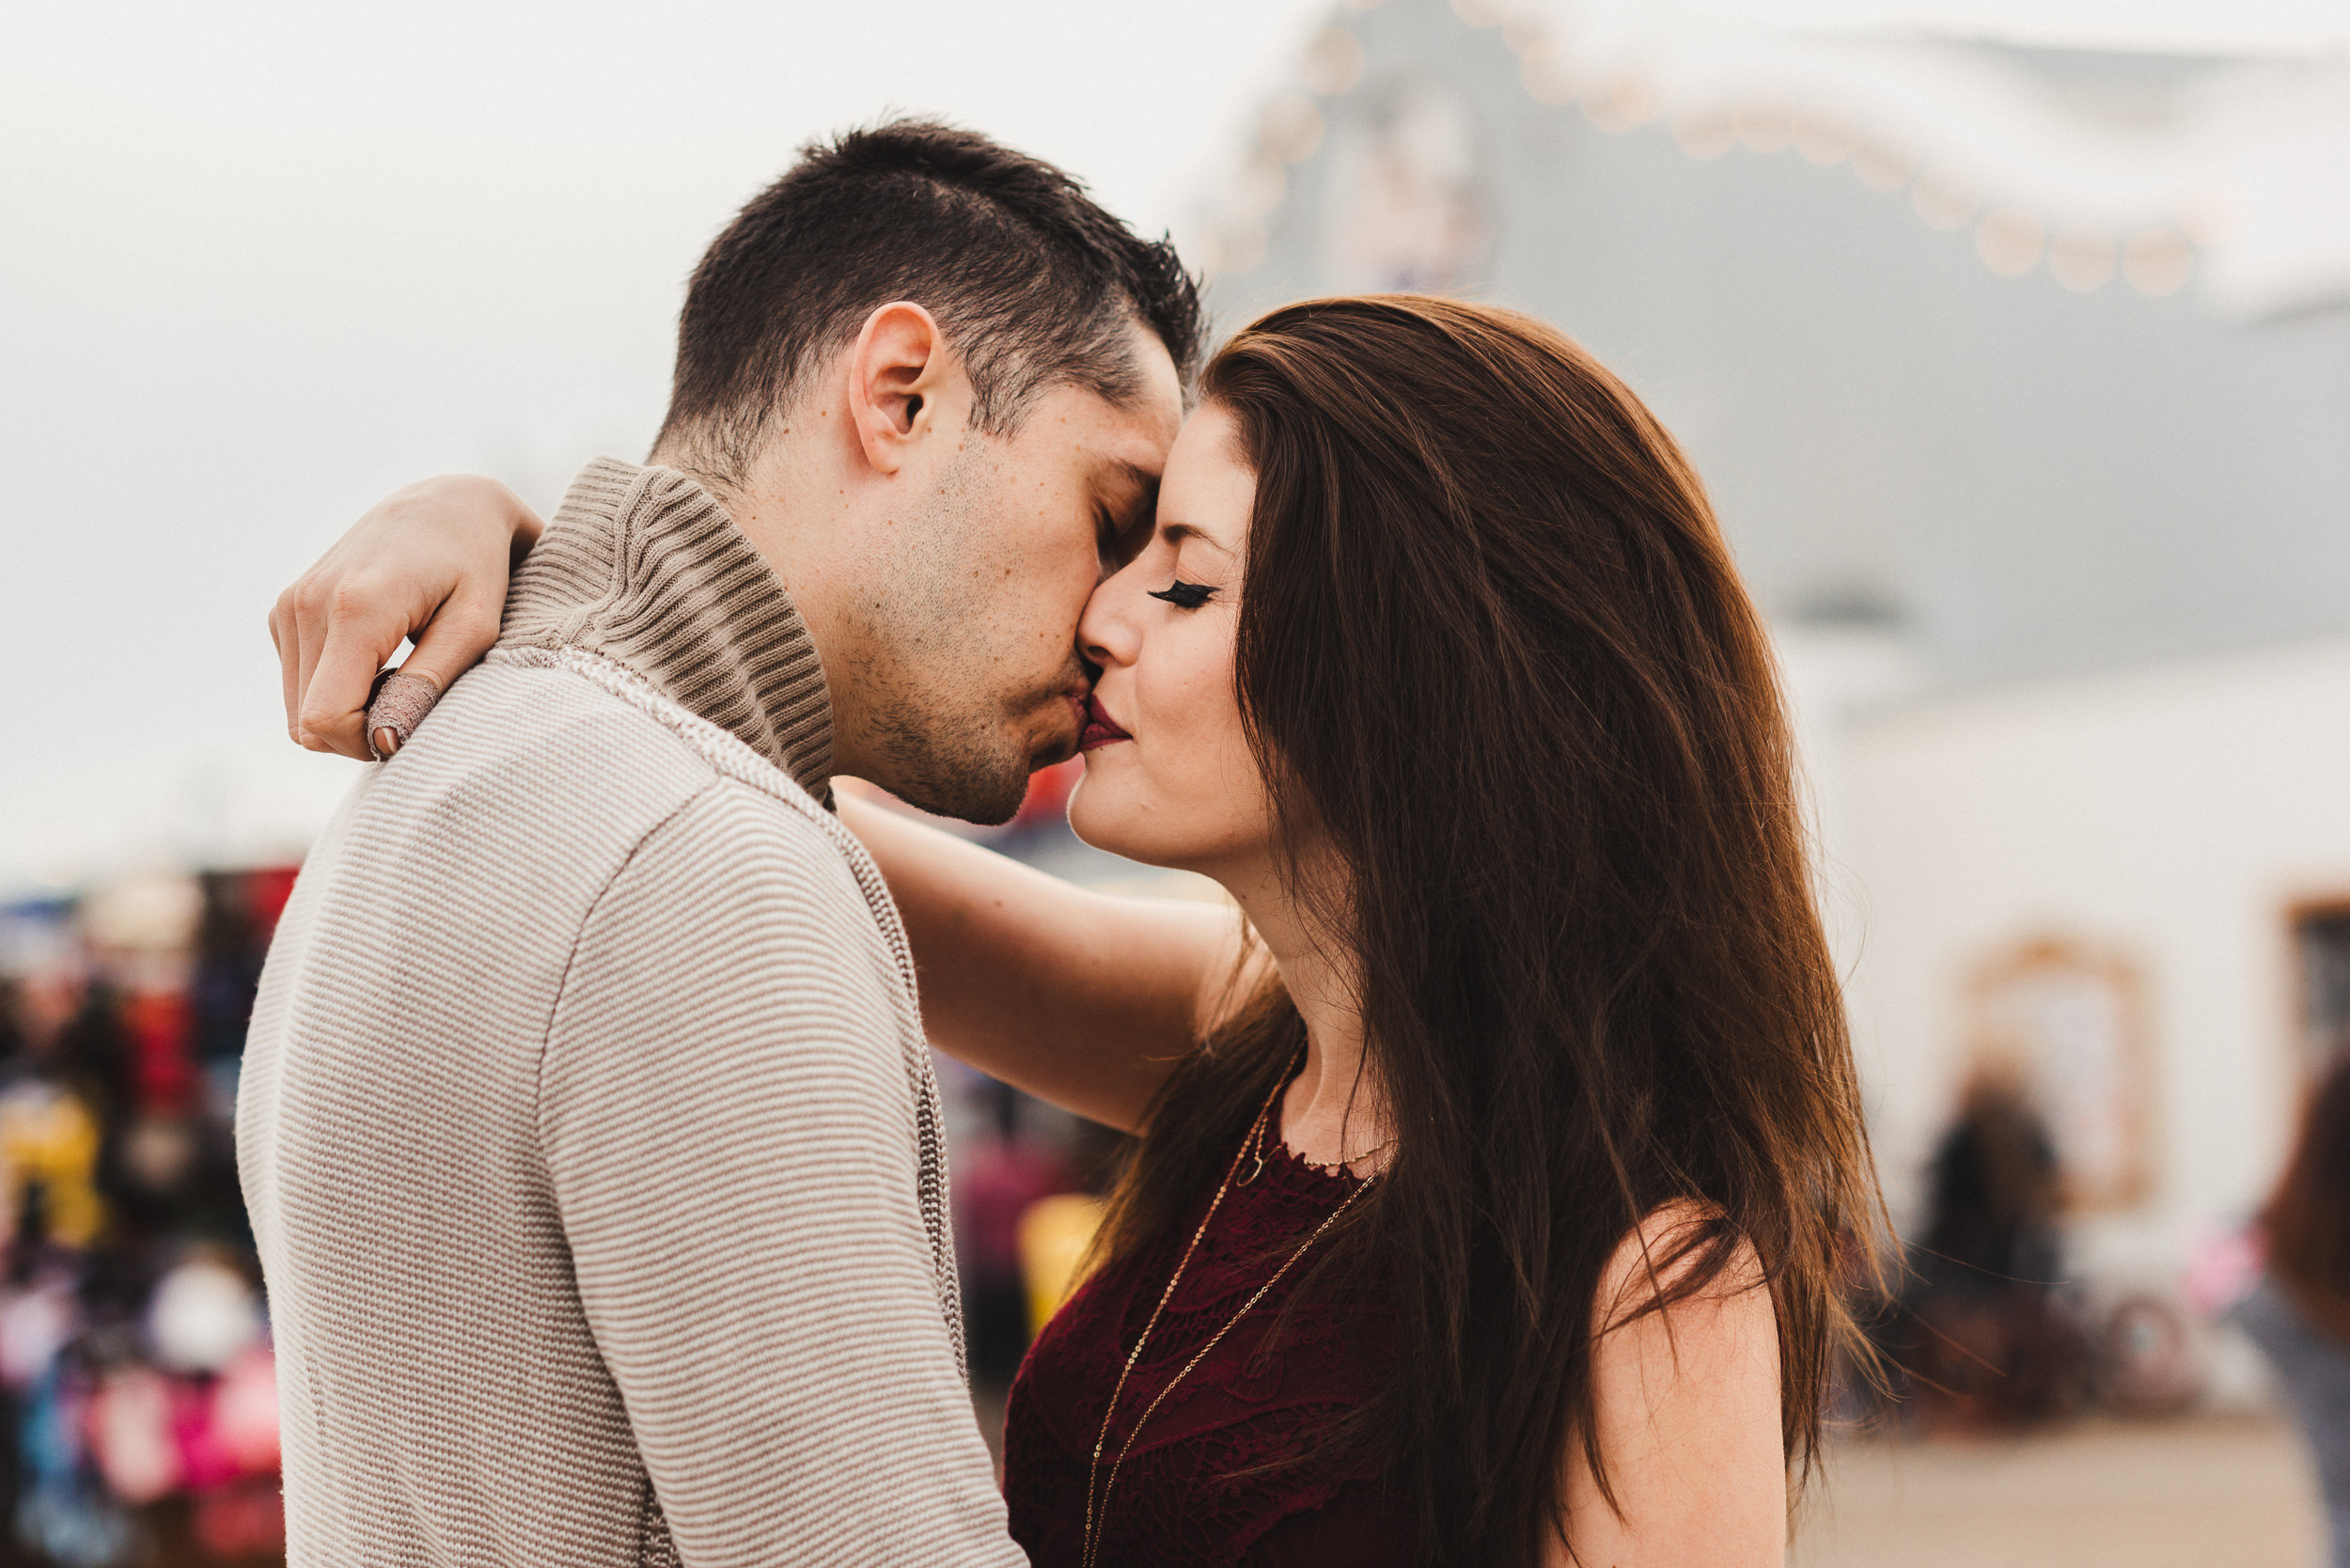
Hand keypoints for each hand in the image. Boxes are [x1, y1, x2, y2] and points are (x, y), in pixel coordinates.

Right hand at [270, 475, 542, 758]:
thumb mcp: (473, 628)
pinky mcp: (285, 610)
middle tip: (415, 700)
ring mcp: (290, 604)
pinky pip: (298, 684)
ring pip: (297, 711)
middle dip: (359, 732)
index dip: (367, 743)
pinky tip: (379, 661)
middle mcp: (307, 603)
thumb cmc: (475, 568)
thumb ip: (426, 686)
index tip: (414, 724)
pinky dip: (334, 689)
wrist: (448, 506)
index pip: (325, 719)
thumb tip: (383, 741)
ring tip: (401, 677)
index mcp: (354, 607)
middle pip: (305, 724)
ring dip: (348, 712)